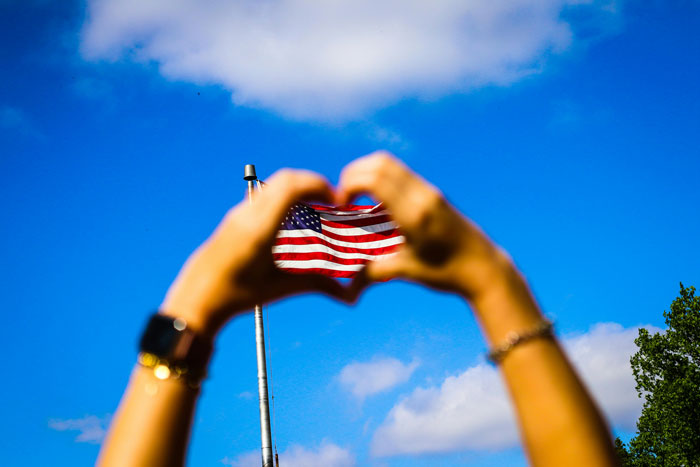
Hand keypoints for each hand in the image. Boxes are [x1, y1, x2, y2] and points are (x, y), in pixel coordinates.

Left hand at [161, 169, 350, 337]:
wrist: (196, 297)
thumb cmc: (236, 296)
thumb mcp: (279, 288)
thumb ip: (316, 285)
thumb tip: (348, 295)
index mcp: (260, 228)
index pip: (291, 187)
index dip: (318, 185)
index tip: (336, 199)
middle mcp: (248, 214)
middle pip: (285, 178)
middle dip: (313, 183)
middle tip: (330, 201)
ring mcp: (239, 213)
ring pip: (274, 185)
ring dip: (298, 189)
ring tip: (315, 210)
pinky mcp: (235, 217)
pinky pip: (265, 195)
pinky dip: (285, 198)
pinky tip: (293, 221)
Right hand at [337, 151, 510, 300]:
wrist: (484, 268)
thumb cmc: (447, 273)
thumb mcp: (408, 272)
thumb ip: (375, 272)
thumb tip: (348, 285)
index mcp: (414, 214)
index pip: (375, 178)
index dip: (350, 183)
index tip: (342, 203)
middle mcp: (422, 196)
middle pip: (380, 162)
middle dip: (354, 174)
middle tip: (345, 197)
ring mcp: (430, 192)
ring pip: (390, 164)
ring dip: (368, 173)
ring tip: (358, 197)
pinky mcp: (434, 193)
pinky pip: (401, 174)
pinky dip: (382, 178)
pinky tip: (378, 203)